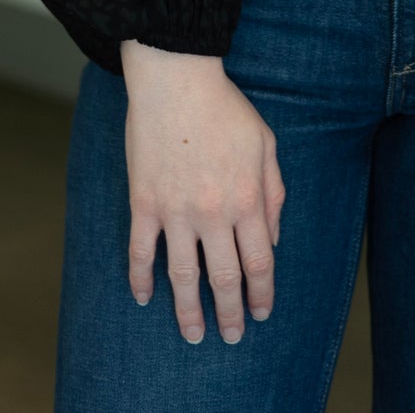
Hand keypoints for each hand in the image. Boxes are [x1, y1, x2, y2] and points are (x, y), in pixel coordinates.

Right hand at [121, 42, 284, 345]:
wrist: (176, 78)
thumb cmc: (225, 107)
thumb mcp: (266, 143)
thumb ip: (274, 192)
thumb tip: (273, 237)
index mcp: (248, 198)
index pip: (260, 261)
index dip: (262, 293)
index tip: (262, 312)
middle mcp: (214, 212)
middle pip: (224, 278)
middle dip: (230, 313)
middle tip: (232, 336)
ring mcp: (175, 210)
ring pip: (182, 275)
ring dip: (188, 311)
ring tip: (193, 335)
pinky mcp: (144, 202)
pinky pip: (140, 251)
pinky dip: (141, 278)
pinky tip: (144, 298)